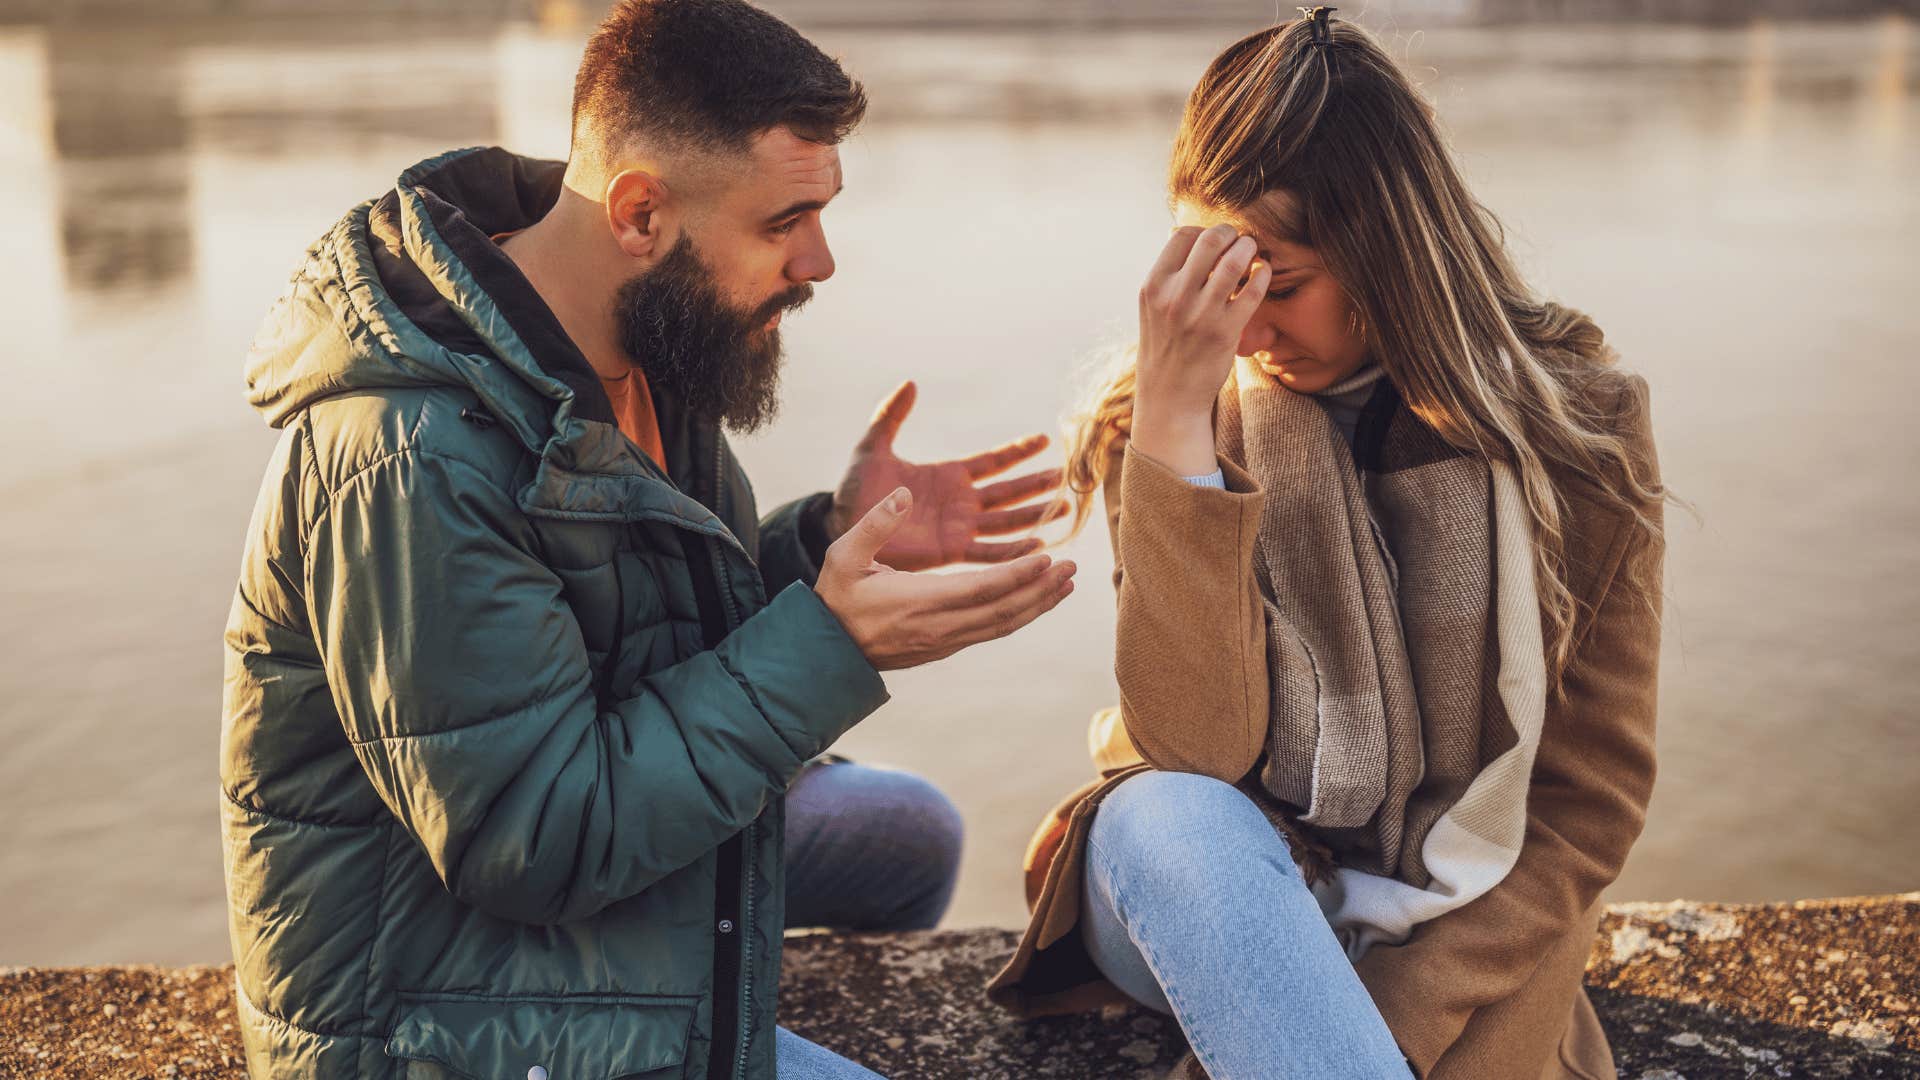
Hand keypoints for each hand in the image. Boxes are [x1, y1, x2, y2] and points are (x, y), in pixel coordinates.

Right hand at [815, 488, 1077, 670]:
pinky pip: (991, 630)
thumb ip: (874, 524)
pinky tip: (1033, 601)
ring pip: (1003, 624)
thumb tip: (901, 493)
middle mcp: (940, 626)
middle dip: (1042, 590)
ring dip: (1038, 604)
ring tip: (1065, 585)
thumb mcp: (843, 556)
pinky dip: (1019, 614)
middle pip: (1004, 610)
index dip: (1019, 575)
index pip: (983, 589)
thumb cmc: (835, 598)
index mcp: (921, 601)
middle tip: (1072, 569)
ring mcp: (945, 640)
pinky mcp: (945, 646)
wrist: (826, 651)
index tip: (1047, 558)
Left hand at [826, 381, 1066, 571]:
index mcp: (949, 475)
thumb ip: (890, 416)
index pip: (992, 461)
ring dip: (1035, 516)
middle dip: (1036, 484)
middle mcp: (961, 502)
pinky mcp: (951, 552)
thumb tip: (909, 383)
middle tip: (1065, 476)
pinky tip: (1037, 546)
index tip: (1044, 439)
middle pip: (1008, 492)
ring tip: (1064, 510)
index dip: (1017, 451)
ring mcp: (959, 528)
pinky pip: (988, 552)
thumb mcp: (873, 447)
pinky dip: (1013, 551)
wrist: (842, 526)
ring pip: (1007, 522)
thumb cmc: (856, 488)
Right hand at [1132, 224, 1268, 475]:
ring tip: (1253, 252)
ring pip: (1234, 261)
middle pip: (1210, 240)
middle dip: (1231, 233)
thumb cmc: (1166, 347)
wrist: (1169, 397)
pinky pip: (1253, 290)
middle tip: (1239, 241)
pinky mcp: (1225, 332)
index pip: (1183, 235)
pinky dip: (1262, 274)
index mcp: (1153, 287)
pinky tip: (1263, 273)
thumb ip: (1170, 275)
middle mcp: (1174, 297)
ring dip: (1249, 249)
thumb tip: (1189, 235)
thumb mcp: (1153, 308)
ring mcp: (1200, 315)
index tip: (1216, 242)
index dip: (1204, 232)